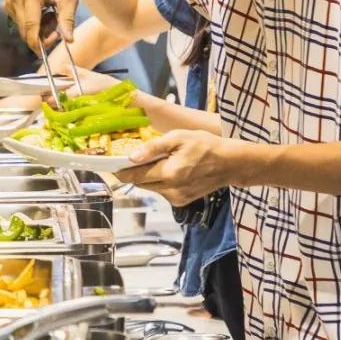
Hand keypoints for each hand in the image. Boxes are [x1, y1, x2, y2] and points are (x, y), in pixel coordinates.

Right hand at [4, 0, 78, 49]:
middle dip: (42, 35)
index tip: (46, 52)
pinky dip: (32, 23)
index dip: (38, 43)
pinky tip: (42, 12)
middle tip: (58, 25)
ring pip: (22, 28)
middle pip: (25, 30)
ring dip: (38, 29)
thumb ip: (68, 18)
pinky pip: (19, 22)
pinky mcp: (8, 2)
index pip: (30, 26)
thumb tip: (69, 40)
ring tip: (51, 14)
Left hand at [115, 130, 242, 205]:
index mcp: (169, 174)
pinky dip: (159, 181)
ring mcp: (177, 198)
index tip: (109, 164)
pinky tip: (167, 169)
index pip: (135, 176)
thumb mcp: (178, 138)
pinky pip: (162, 191)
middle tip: (128, 158)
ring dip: (147, 176)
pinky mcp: (182, 201)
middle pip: (141, 183)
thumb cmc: (206, 146)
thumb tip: (132, 156)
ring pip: (151, 188)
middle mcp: (171, 190)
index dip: (120, 171)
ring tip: (153, 161)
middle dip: (133, 172)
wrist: (230, 163)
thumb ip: (154, 147)